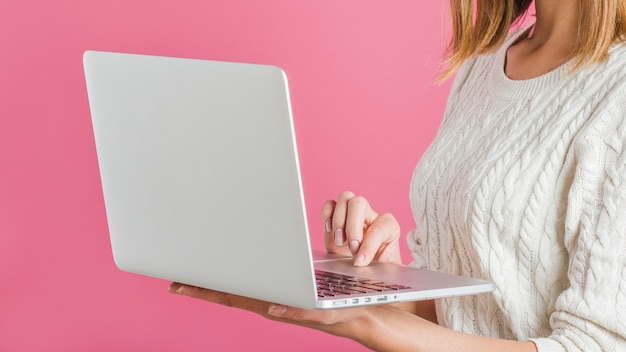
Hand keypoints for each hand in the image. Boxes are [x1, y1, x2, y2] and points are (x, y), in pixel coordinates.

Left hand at [168, 282, 369, 337]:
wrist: (366, 314)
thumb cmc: (347, 312)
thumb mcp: (327, 313)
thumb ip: (301, 312)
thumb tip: (272, 308)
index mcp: (273, 303)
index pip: (231, 296)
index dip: (204, 290)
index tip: (178, 284)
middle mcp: (270, 300)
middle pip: (230, 291)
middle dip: (202, 283)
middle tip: (175, 278)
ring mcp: (277, 295)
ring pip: (241, 287)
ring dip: (220, 279)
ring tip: (199, 272)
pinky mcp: (287, 289)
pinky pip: (258, 282)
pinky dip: (241, 277)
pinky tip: (238, 272)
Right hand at [322, 191, 401, 265]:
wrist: (363, 268)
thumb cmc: (379, 268)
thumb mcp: (390, 271)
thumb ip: (394, 271)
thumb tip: (396, 277)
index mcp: (388, 226)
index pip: (379, 228)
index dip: (368, 246)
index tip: (360, 262)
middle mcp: (370, 215)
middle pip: (360, 204)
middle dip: (352, 227)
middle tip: (351, 248)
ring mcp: (352, 213)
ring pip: (346, 198)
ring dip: (339, 220)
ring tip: (339, 241)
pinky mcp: (335, 217)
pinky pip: (330, 204)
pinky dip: (327, 214)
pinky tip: (329, 230)